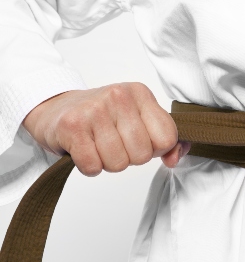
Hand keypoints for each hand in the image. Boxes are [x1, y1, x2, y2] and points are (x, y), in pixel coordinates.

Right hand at [22, 82, 190, 175]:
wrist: (55, 109)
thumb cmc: (102, 117)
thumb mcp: (139, 119)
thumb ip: (166, 140)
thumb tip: (173, 159)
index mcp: (140, 93)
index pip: (167, 137)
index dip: (155, 150)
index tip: (140, 141)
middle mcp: (119, 96)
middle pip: (143, 154)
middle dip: (130, 158)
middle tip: (114, 144)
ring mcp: (94, 109)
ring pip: (118, 163)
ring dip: (108, 163)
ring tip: (98, 146)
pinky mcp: (72, 126)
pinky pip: (93, 167)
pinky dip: (89, 167)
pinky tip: (84, 150)